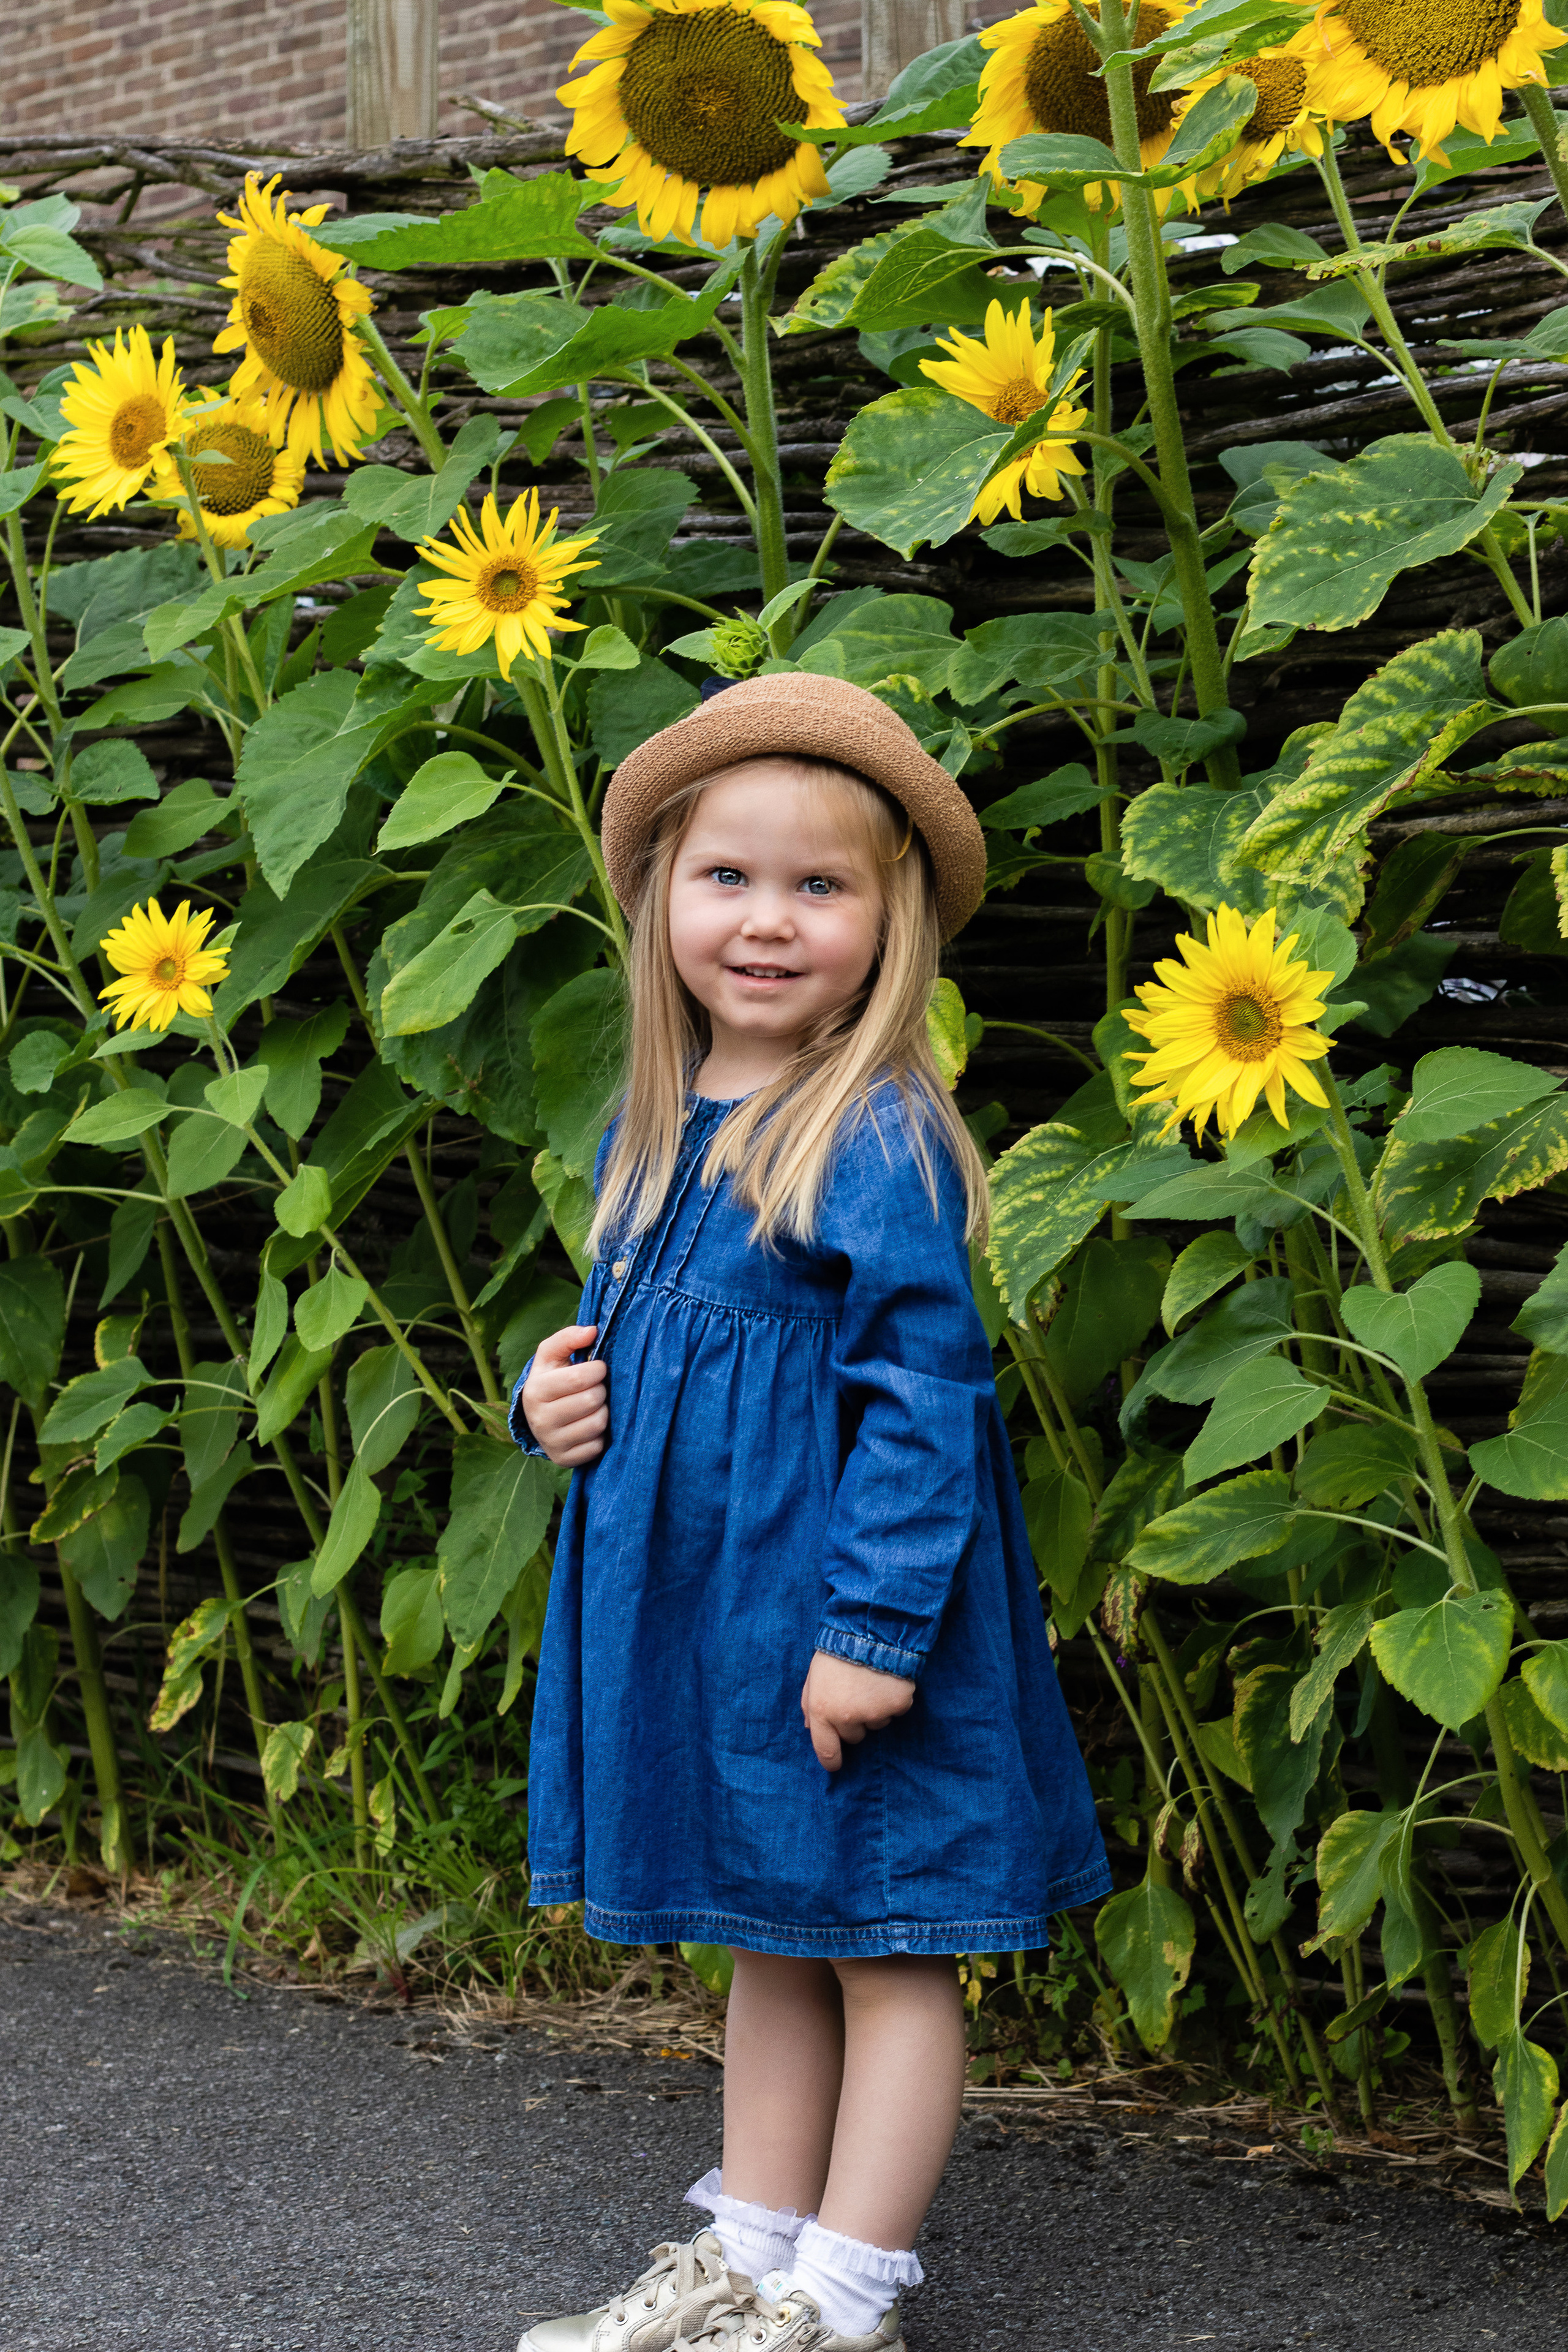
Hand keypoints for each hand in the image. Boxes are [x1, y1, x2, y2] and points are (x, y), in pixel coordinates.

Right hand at [520, 1324, 606, 1464]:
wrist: (539, 1417)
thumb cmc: (552, 1380)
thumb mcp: (552, 1356)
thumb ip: (568, 1338)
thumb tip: (592, 1331)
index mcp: (535, 1390)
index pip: (579, 1378)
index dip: (597, 1370)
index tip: (598, 1368)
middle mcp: (539, 1419)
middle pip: (591, 1400)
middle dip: (600, 1390)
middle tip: (595, 1389)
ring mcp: (551, 1442)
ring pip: (597, 1423)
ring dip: (603, 1411)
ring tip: (593, 1406)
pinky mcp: (564, 1459)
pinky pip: (597, 1446)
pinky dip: (599, 1435)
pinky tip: (589, 1425)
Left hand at [800, 1650, 914, 1770]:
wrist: (872, 1629)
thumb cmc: (838, 1650)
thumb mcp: (814, 1675)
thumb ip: (809, 1703)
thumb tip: (809, 1727)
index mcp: (822, 1710)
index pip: (826, 1749)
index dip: (831, 1760)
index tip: (836, 1765)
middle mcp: (847, 1717)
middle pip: (855, 1737)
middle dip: (855, 1721)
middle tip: (856, 1694)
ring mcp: (874, 1713)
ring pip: (877, 1724)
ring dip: (875, 1709)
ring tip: (872, 1681)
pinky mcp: (897, 1706)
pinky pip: (896, 1712)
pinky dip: (893, 1700)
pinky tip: (888, 1680)